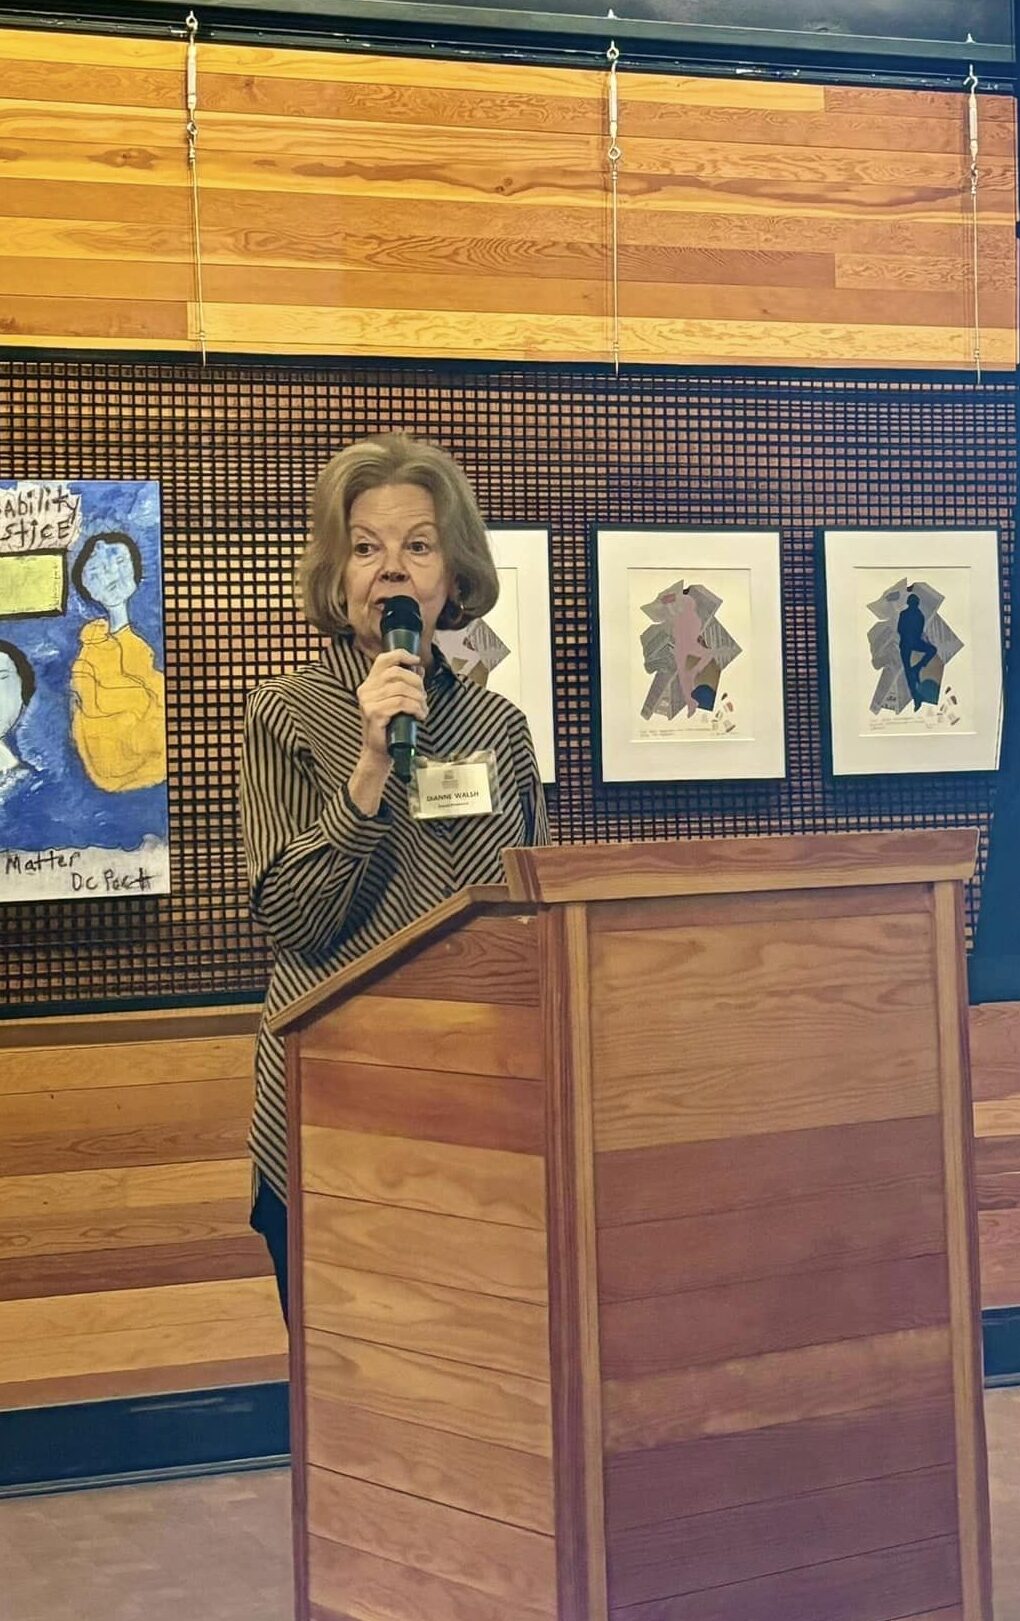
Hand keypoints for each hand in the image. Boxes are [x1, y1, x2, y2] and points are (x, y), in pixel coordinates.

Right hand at [356, 648, 426, 762]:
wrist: (379, 752)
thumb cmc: (390, 726)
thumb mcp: (397, 701)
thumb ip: (405, 684)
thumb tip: (419, 668)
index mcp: (369, 683)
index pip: (383, 660)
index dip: (401, 655)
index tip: (416, 660)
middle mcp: (365, 690)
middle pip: (396, 673)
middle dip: (416, 682)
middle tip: (424, 697)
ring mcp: (368, 701)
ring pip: (401, 689)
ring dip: (418, 698)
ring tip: (423, 709)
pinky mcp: (374, 713)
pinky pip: (400, 703)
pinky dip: (415, 708)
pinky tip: (419, 715)